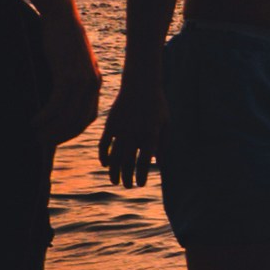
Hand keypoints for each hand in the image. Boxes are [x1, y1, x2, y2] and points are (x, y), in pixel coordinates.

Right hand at [40, 24, 104, 147]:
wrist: (61, 16)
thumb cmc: (62, 39)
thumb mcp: (71, 64)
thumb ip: (69, 82)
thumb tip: (56, 102)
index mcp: (95, 83)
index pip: (87, 117)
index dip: (72, 131)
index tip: (56, 138)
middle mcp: (93, 84)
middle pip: (79, 121)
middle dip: (60, 136)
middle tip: (42, 143)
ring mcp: (82, 81)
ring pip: (67, 116)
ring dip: (51, 130)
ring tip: (36, 136)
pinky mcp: (68, 75)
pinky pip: (57, 104)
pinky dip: (45, 116)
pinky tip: (34, 122)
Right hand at [96, 71, 161, 186]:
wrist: (140, 84)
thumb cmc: (156, 105)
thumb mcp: (166, 123)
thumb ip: (164, 143)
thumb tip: (159, 164)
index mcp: (150, 135)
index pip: (144, 162)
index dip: (141, 175)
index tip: (140, 184)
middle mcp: (134, 134)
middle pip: (128, 162)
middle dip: (128, 177)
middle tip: (128, 186)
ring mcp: (121, 130)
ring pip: (115, 157)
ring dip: (115, 172)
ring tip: (115, 182)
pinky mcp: (110, 125)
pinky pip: (104, 145)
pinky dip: (104, 156)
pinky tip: (105, 165)